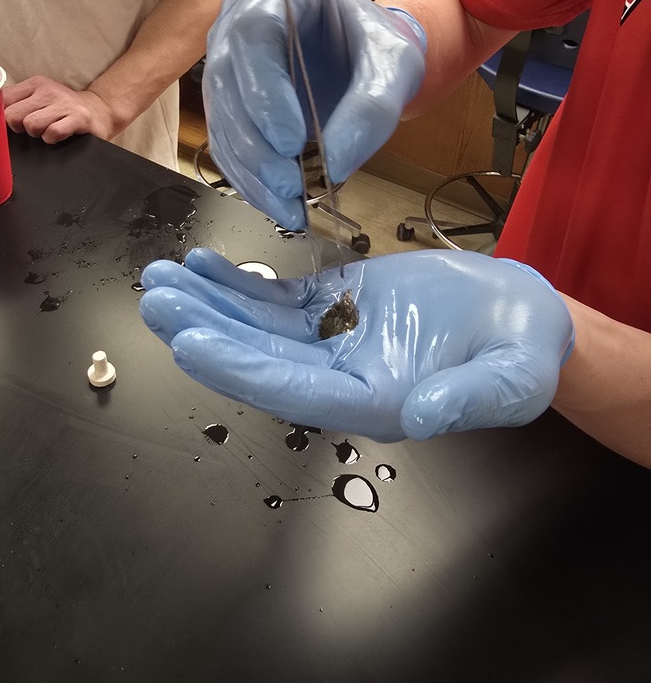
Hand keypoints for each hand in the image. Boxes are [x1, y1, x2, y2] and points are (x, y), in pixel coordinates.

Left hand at [4, 76, 119, 143]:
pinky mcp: (78, 118)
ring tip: (46, 131)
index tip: (9, 124)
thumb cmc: (63, 110)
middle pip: (12, 115)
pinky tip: (57, 137)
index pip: (2, 99)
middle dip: (19, 128)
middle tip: (31, 129)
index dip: (1, 117)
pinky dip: (51, 139)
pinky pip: (53, 133)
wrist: (100, 111)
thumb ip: (17, 103)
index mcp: (34, 84)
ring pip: (31, 125)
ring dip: (37, 134)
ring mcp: (63, 104)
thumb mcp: (39, 98)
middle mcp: (48, 91)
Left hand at [140, 248, 573, 442]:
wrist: (522, 316)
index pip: (292, 390)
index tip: (188, 344)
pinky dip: (238, 282)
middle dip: (205, 330)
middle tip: (156, 300)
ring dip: (208, 303)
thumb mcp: (516, 377)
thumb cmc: (526, 349)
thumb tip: (423, 416)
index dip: (240, 368)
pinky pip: (276, 297)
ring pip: (257, 326)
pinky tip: (202, 266)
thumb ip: (473, 399)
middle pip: (259, 357)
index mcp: (372, 401)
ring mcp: (332, 340)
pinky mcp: (335, 305)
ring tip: (161, 278)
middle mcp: (339, 377)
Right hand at [202, 0, 425, 228]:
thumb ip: (372, 110)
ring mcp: (227, 53)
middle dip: (256, 140)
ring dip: (251, 168)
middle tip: (292, 183)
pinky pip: (224, 139)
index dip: (265, 90)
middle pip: (226, 76)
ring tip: (289, 203)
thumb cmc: (379, 49)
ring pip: (220, 113)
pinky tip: (276, 203)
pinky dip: (248, 178)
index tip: (292, 141)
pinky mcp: (226, 97)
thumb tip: (332, 165)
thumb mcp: (396, 69)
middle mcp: (242, 9)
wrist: (366, 61)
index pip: (255, 30)